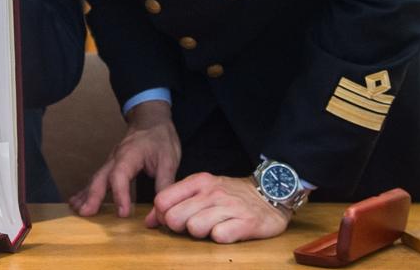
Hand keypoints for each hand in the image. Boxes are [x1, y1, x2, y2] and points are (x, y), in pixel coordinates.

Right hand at [69, 100, 179, 217]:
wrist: (151, 120)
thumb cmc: (160, 138)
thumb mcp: (169, 160)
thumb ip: (165, 185)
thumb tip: (161, 210)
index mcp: (130, 154)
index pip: (120, 176)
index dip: (120, 194)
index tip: (122, 213)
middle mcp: (116, 158)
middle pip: (101, 177)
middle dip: (93, 195)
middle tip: (86, 213)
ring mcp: (111, 161)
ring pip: (96, 178)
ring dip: (86, 194)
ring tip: (76, 209)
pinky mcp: (110, 165)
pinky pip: (97, 178)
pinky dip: (86, 190)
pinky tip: (78, 201)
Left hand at [146, 173, 290, 242]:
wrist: (270, 193)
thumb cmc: (230, 194)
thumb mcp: (201, 190)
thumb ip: (175, 201)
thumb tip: (149, 222)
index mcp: (199, 182)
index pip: (163, 200)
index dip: (161, 216)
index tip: (170, 221)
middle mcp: (212, 192)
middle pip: (174, 217)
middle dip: (178, 227)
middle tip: (192, 226)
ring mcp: (229, 207)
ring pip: (194, 228)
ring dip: (199, 233)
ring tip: (211, 227)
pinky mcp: (246, 223)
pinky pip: (220, 236)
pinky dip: (220, 238)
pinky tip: (226, 231)